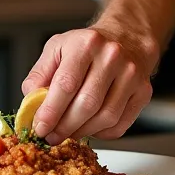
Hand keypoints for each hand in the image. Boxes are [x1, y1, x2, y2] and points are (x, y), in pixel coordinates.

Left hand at [22, 11, 157, 143]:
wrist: (126, 37)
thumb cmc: (86, 46)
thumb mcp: (56, 48)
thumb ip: (39, 74)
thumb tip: (31, 103)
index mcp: (85, 44)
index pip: (66, 84)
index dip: (50, 111)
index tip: (39, 128)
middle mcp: (112, 57)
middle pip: (87, 104)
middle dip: (65, 127)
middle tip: (51, 136)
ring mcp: (131, 75)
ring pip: (105, 117)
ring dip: (82, 132)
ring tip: (67, 133)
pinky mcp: (144, 92)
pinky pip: (120, 125)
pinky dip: (101, 133)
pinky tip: (89, 127)